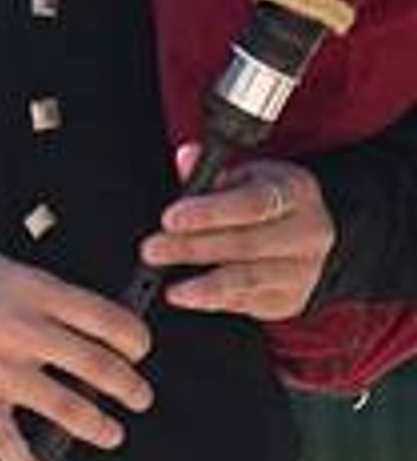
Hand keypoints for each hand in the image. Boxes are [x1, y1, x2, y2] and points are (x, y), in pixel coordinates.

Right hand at [0, 251, 155, 460]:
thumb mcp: (1, 268)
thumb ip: (46, 294)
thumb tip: (89, 318)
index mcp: (34, 295)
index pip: (109, 321)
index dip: (136, 341)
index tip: (138, 350)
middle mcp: (23, 333)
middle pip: (100, 366)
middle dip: (130, 387)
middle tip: (137, 396)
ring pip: (67, 407)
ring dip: (100, 426)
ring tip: (110, 432)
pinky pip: (6, 444)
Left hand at [137, 159, 333, 321]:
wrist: (303, 235)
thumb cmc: (263, 200)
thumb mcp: (244, 176)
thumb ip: (211, 172)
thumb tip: (186, 158)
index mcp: (296, 192)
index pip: (252, 203)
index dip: (208, 212)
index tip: (170, 218)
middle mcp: (309, 232)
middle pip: (247, 244)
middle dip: (193, 248)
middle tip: (152, 250)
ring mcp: (305, 270)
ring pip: (249, 279)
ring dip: (203, 285)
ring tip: (169, 287)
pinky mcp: (292, 299)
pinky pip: (248, 303)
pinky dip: (213, 301)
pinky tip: (187, 297)